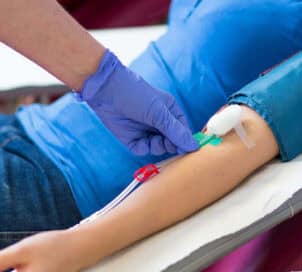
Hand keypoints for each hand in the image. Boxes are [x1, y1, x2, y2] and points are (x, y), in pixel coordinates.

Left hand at [81, 50, 198, 155]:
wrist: (106, 91)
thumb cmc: (136, 95)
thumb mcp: (158, 112)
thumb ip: (176, 131)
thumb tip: (194, 146)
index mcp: (170, 112)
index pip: (183, 131)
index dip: (185, 141)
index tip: (184, 149)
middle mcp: (160, 123)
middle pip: (172, 142)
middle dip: (170, 145)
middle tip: (165, 142)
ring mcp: (146, 131)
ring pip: (159, 148)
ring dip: (157, 147)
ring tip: (151, 139)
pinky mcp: (133, 139)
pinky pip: (143, 150)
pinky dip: (143, 148)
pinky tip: (139, 141)